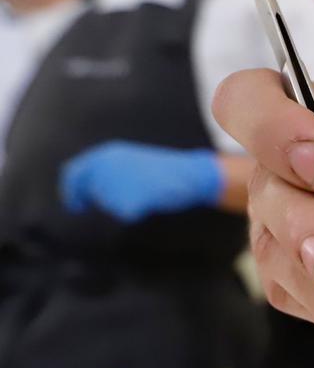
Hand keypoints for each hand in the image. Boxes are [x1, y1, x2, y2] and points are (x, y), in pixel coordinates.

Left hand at [60, 141, 223, 222]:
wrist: (189, 173)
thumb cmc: (164, 169)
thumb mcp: (130, 160)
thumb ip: (107, 170)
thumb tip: (86, 189)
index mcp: (105, 154)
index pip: (74, 173)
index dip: (71, 191)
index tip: (75, 206)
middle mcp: (104, 167)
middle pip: (94, 193)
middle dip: (105, 200)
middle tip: (123, 202)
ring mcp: (114, 183)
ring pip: (109, 204)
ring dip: (124, 203)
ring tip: (147, 192)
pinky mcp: (126, 200)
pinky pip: (125, 214)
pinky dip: (136, 212)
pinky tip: (150, 201)